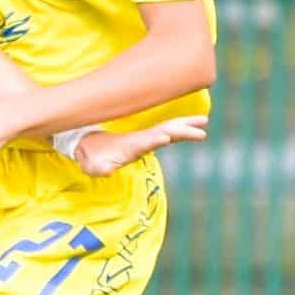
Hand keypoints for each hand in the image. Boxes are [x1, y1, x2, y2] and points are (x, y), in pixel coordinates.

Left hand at [72, 114, 208, 176]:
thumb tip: (106, 172)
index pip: (147, 141)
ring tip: (204, 122)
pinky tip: (195, 129)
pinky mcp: (148, 141)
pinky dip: (181, 130)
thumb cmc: (92, 158)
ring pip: (169, 129)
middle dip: (181, 129)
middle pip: (164, 131)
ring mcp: (145, 139)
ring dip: (186, 125)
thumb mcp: (93, 166)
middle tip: (201, 129)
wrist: (89, 146)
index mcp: (130, 145)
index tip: (167, 137)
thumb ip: (99, 168)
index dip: (156, 139)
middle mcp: (141, 139)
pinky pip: (168, 133)